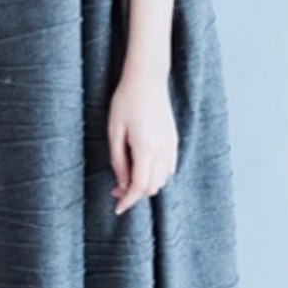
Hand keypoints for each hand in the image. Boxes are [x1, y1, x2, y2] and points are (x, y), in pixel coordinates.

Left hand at [107, 66, 178, 214]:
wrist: (147, 79)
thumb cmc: (126, 101)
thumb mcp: (114, 131)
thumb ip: (118, 161)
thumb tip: (122, 184)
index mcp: (146, 148)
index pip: (139, 186)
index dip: (128, 201)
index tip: (117, 208)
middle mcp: (162, 150)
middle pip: (152, 187)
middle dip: (135, 194)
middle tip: (116, 189)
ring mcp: (171, 145)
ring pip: (162, 180)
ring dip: (146, 184)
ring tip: (127, 177)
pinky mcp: (174, 140)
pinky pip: (169, 168)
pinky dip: (156, 175)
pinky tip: (143, 168)